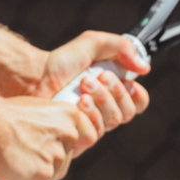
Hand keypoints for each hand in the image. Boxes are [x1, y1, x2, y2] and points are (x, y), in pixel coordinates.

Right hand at [0, 94, 97, 179]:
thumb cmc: (0, 114)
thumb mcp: (33, 110)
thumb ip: (47, 125)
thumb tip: (43, 141)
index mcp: (70, 116)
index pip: (84, 136)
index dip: (66, 144)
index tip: (50, 146)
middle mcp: (69, 137)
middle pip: (63, 160)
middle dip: (46, 162)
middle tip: (24, 160)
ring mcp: (57, 159)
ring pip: (50, 177)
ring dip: (35, 178)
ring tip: (13, 173)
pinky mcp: (44, 177)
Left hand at [37, 31, 150, 147]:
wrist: (35, 77)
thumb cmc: (61, 61)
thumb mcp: (92, 44)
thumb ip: (121, 48)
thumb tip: (145, 68)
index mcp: (112, 90)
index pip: (138, 102)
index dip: (137, 95)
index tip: (129, 83)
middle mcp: (105, 109)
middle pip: (128, 112)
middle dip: (114, 92)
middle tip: (94, 78)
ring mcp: (92, 124)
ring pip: (113, 122)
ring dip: (101, 101)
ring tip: (82, 86)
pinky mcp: (78, 136)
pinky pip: (95, 134)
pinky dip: (89, 116)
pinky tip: (77, 104)